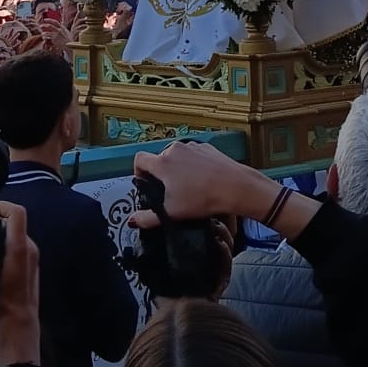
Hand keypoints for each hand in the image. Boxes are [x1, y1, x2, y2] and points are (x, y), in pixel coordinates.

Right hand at [131, 139, 274, 222]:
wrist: (235, 187)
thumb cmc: (202, 199)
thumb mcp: (171, 212)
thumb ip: (147, 218)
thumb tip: (132, 220)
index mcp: (163, 163)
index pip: (139, 159)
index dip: (138, 172)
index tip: (145, 184)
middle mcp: (175, 149)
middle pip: (159, 158)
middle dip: (160, 173)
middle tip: (168, 191)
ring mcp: (192, 146)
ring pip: (177, 156)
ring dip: (177, 167)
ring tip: (187, 186)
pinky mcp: (207, 147)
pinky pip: (193, 154)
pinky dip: (192, 164)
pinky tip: (201, 180)